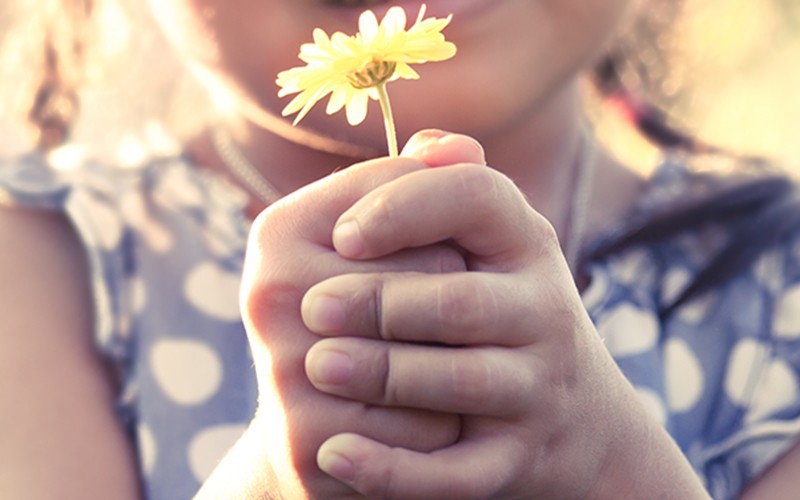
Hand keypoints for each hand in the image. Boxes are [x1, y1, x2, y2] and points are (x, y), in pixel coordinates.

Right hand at [234, 131, 485, 496]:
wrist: (321, 425)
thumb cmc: (362, 315)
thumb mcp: (379, 246)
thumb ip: (420, 186)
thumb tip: (462, 147)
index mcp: (280, 229)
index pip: (410, 196)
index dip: (445, 231)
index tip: (436, 254)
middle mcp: (270, 292)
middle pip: (434, 271)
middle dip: (458, 296)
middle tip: (441, 321)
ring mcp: (283, 369)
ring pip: (438, 349)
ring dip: (460, 361)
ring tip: (441, 367)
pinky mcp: (308, 440)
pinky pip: (427, 425)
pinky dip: (445, 426)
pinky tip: (424, 422)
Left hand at [301, 131, 707, 497]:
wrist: (564, 413)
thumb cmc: (496, 306)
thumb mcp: (489, 243)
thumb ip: (446, 193)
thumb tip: (429, 145)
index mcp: (527, 245)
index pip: (477, 199)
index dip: (406, 207)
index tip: (343, 233)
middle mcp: (546, 313)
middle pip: (460, 301)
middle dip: (379, 303)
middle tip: (309, 309)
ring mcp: (538, 391)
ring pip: (462, 384)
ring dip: (384, 374)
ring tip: (317, 365)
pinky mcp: (518, 461)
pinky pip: (460, 474)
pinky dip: (396, 469)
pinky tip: (337, 454)